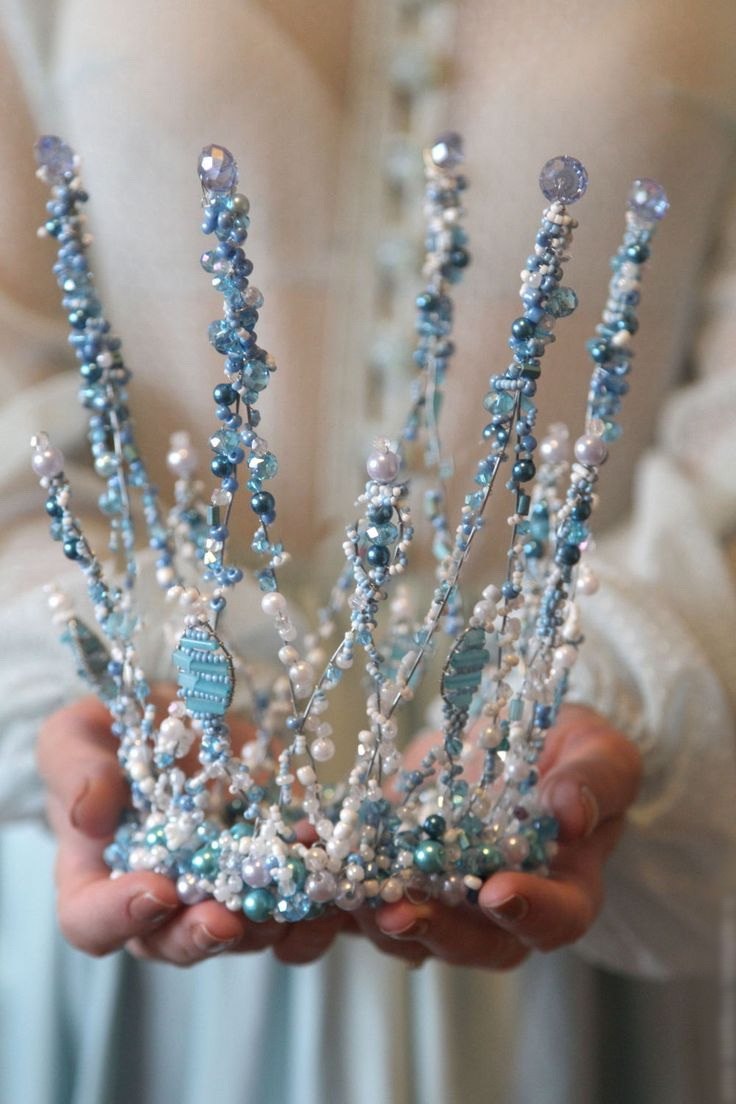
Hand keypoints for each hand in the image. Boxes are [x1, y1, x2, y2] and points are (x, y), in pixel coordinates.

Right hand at [36, 693, 346, 965]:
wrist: (173, 720)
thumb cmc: (108, 737)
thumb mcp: (76, 737)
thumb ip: (75, 770)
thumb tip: (87, 817)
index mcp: (97, 878)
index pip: (91, 923)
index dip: (119, 918)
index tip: (157, 892)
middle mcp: (159, 902)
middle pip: (175, 944)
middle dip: (204, 937)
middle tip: (229, 920)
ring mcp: (219, 892)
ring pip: (245, 934)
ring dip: (272, 919)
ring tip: (295, 885)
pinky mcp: (271, 873)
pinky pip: (298, 904)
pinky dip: (319, 894)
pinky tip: (332, 861)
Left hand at [352, 704, 640, 968]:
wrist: (522, 738)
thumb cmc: (576, 751)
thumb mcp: (600, 753)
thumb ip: (594, 782)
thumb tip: (573, 812)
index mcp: (564, 888)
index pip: (556, 921)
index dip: (529, 913)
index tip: (498, 892)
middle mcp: (501, 909)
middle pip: (472, 942)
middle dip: (432, 930)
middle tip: (395, 911)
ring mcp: (445, 893)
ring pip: (409, 927)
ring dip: (372, 914)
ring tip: (339, 888)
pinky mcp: (397, 868)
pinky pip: (362, 885)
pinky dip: (331, 872)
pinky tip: (301, 848)